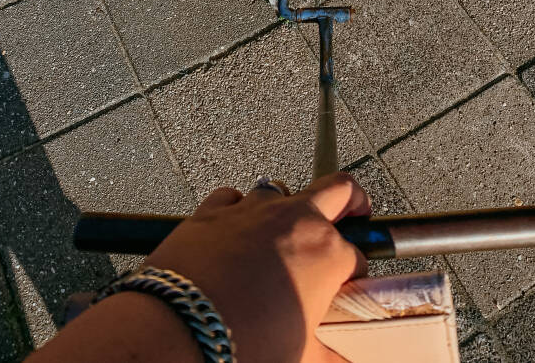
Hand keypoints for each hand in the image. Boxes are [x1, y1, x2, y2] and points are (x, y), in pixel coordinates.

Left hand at [147, 173, 370, 362]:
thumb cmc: (243, 343)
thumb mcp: (300, 356)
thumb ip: (328, 354)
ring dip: (288, 207)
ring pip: (282, 189)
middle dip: (352, 200)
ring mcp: (253, 208)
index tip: (346, 287)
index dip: (353, 274)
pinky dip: (238, 210)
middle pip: (340, 189)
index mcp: (325, 253)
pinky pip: (233, 197)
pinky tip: (236, 230)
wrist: (179, 330)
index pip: (355, 257)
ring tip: (285, 232)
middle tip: (355, 213)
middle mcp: (294, 220)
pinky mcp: (215, 209)